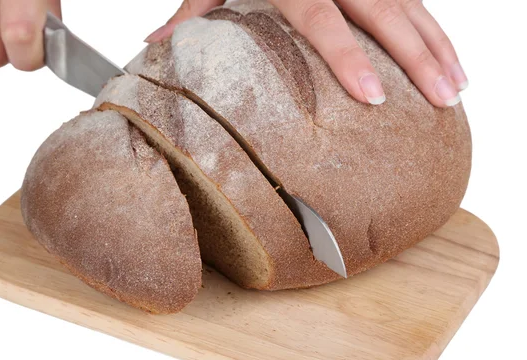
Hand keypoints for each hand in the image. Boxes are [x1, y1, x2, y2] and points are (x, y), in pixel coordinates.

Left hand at [146, 0, 466, 107]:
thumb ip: (191, 8)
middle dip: (420, 57)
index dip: (349, 58)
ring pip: (414, 2)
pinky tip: (453, 58)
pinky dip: (437, 28)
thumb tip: (152, 43)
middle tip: (444, 100)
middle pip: (385, 12)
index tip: (375, 96)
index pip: (324, 20)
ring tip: (459, 87)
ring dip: (440, 45)